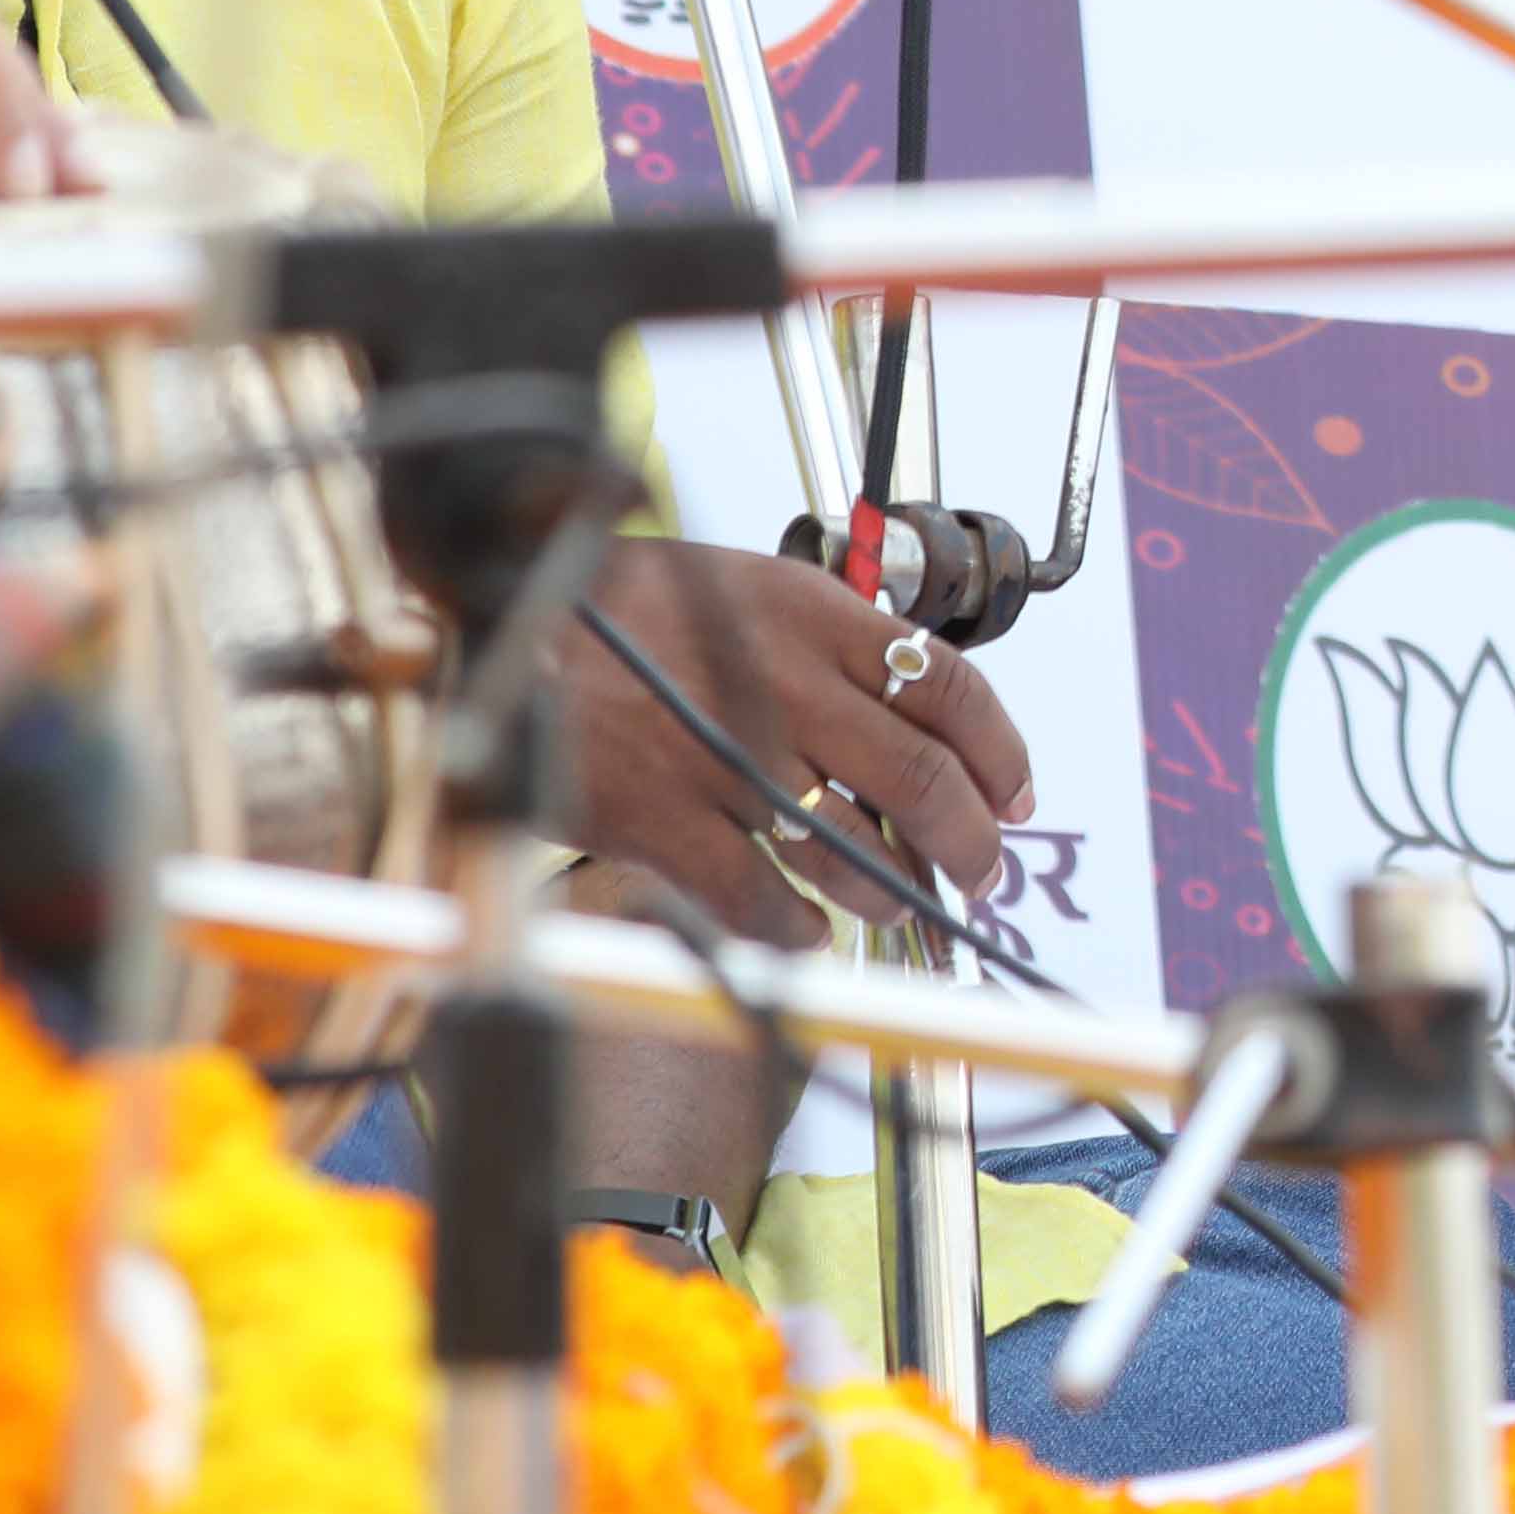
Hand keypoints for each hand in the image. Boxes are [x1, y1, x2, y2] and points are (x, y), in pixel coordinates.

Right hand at [557, 535, 1037, 952]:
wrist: (500, 624)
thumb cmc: (611, 607)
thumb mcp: (737, 584)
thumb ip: (820, 640)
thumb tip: (901, 703)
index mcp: (811, 614)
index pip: (950, 686)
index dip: (1000, 752)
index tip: (1014, 791)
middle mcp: (786, 685)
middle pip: (924, 780)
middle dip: (972, 842)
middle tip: (981, 870)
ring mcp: (730, 759)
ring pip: (854, 851)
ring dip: (891, 892)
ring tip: (897, 905)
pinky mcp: (668, 823)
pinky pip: (764, 901)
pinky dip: (797, 929)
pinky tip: (803, 930)